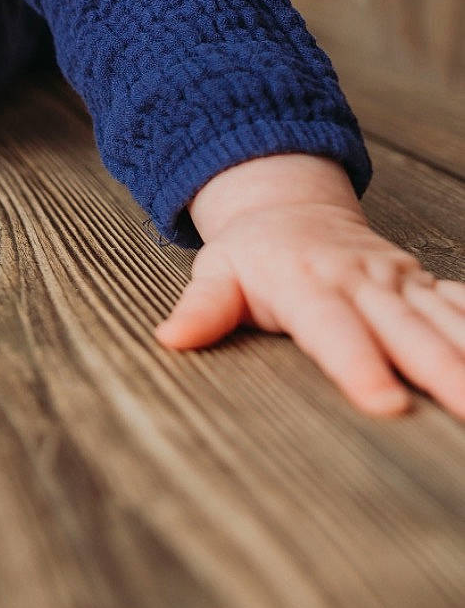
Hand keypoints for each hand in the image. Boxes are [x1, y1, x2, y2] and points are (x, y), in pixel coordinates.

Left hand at [153, 154, 464, 418]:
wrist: (289, 204)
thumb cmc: (251, 253)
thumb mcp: (216, 271)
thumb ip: (202, 307)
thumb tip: (171, 338)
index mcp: (308, 284)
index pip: (335, 331)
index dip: (360, 366)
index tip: (387, 403)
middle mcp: (362, 282)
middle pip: (407, 332)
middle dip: (444, 373)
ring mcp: (399, 282)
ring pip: (447, 321)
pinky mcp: (423, 285)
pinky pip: (464, 305)